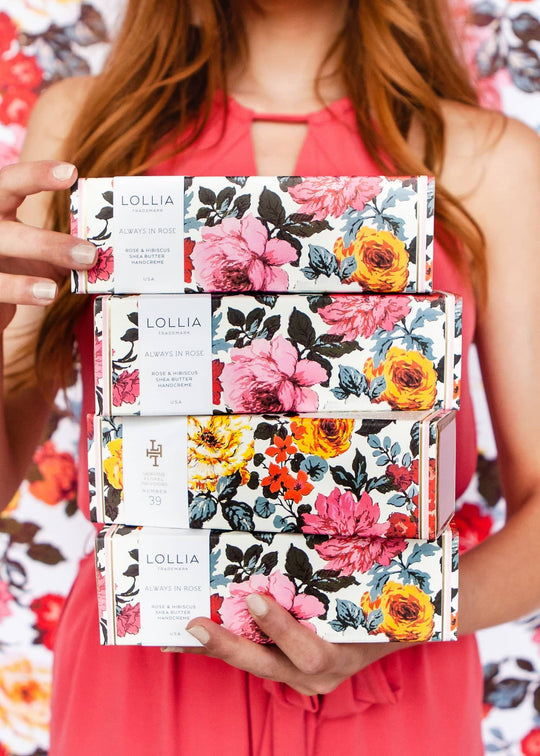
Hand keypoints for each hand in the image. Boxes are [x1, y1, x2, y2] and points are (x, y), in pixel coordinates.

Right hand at [0, 160, 95, 323]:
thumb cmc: (19, 271)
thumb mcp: (44, 257)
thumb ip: (68, 251)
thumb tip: (106, 251)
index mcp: (0, 210)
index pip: (11, 182)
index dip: (37, 175)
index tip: (71, 173)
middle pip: (7, 225)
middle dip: (48, 242)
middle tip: (89, 254)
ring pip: (2, 248)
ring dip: (36, 265)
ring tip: (72, 278)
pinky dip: (20, 290)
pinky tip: (47, 295)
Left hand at [163, 594, 399, 695]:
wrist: (392, 634)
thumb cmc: (382, 607)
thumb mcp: (372, 593)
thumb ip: (346, 576)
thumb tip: (329, 532)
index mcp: (343, 656)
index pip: (309, 653)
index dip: (281, 628)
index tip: (255, 600)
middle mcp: (319, 674)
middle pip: (268, 666)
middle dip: (228, 646)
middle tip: (193, 627)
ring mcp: (300, 676)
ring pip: (253, 663)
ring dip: (214, 649)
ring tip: (177, 636)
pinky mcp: (286, 668)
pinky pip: (252, 658)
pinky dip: (223, 648)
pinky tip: (193, 639)